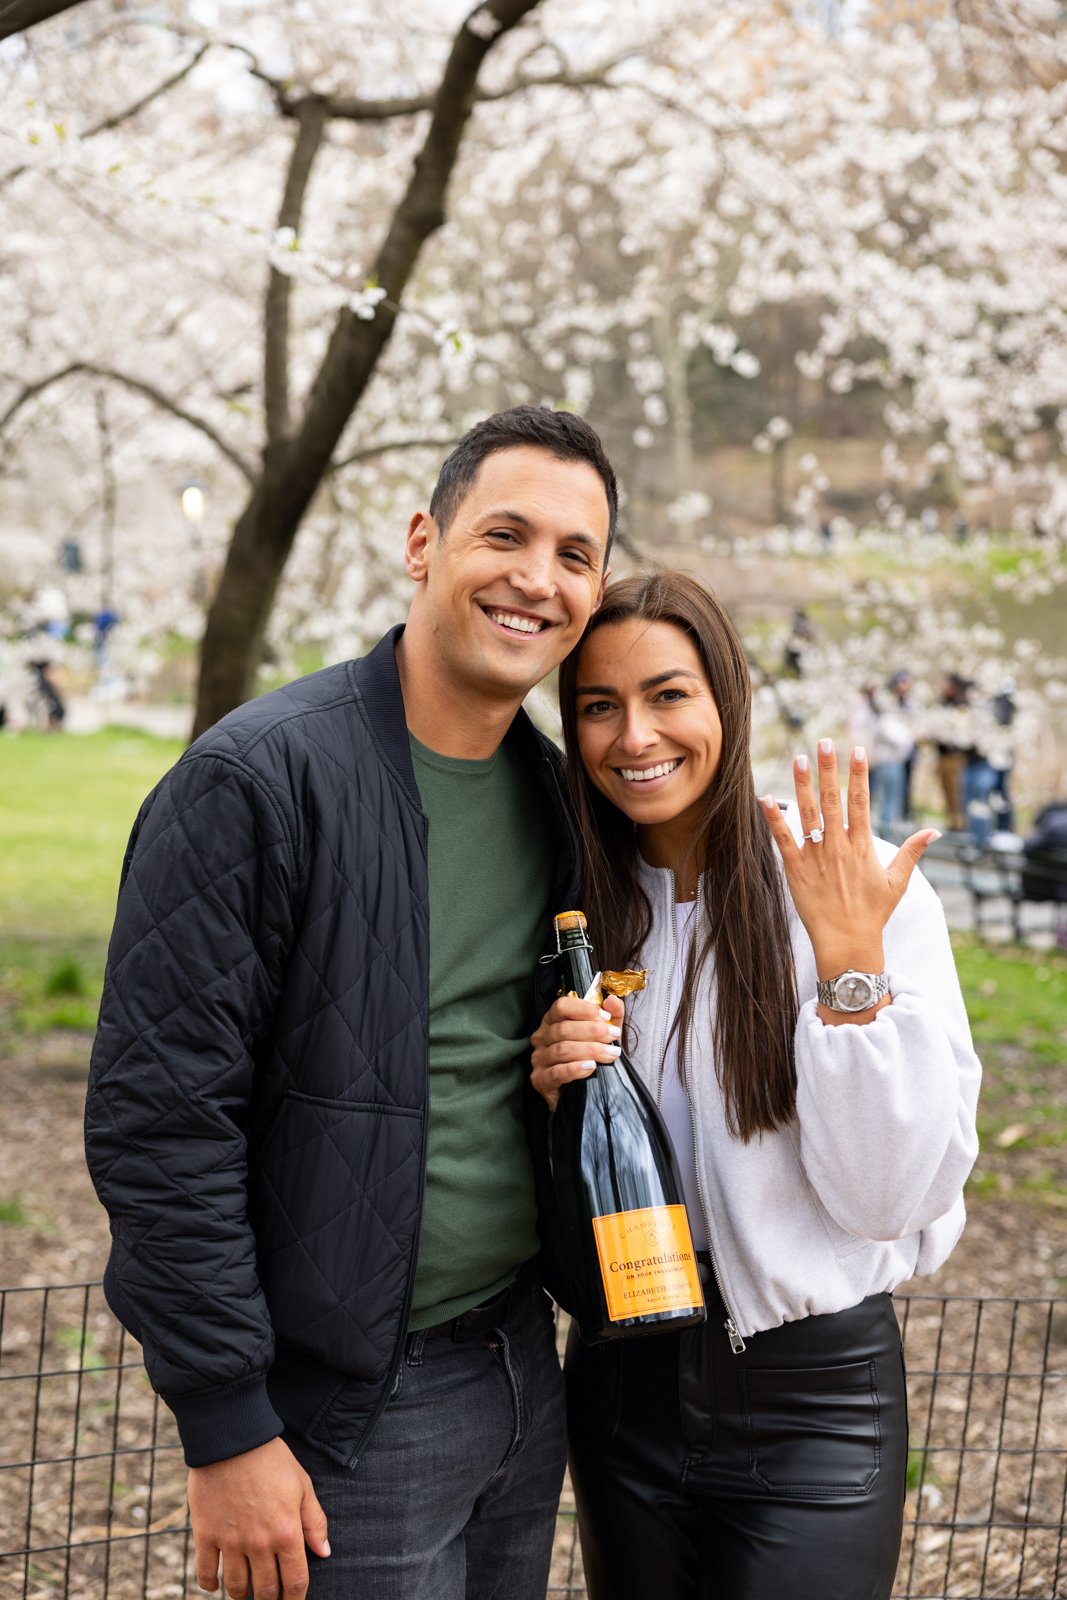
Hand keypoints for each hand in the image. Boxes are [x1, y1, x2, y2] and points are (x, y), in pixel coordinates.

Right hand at [188, 1436, 329, 1599]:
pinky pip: (205, 1572)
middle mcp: (259, 1544)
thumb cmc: (271, 1459)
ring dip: (242, 1595)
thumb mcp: (303, 1486)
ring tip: (246, 1594)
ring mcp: (230, 1542)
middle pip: (265, 1591)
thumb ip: (314, 1522)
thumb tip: (324, 1552)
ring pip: (236, 1586)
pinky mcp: (206, 1535)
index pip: (294, 1581)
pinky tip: (214, 1585)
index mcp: (287, 1533)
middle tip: (270, 1599)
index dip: (295, 1599)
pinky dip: (209, 1584)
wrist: (233, 1438)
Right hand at [531, 993, 625, 1111]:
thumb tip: (613, 1001)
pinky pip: (556, 1072)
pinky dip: (575, 1069)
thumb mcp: (604, 1035)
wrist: (583, 1091)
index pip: (561, 1006)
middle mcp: (541, 1037)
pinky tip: (591, 1068)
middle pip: (564, 1028)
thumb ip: (612, 1016)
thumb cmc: (591, 1057)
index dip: (584, 1010)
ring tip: (610, 1054)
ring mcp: (538, 1059)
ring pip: (562, 1050)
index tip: (606, 1018)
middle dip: (593, 1032)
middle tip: (614, 1037)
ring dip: (590, 1050)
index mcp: (552, 1021)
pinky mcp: (540, 1080)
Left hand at [760, 740, 939, 979]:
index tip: (856, 750)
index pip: (861, 801)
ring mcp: (816, 856)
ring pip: (808, 814)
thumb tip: (934, 832)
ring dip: (802, 785)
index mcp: (862, 846)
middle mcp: (838, 846)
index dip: (858, 774)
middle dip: (828, 769)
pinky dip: (773, 819)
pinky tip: (766, 798)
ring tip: (799, 759)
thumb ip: (912, 852)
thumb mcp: (898, 882)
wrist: (848, 943)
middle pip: (833, 800)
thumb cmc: (873, 913)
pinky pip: (782, 840)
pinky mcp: (795, 870)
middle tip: (824, 742)